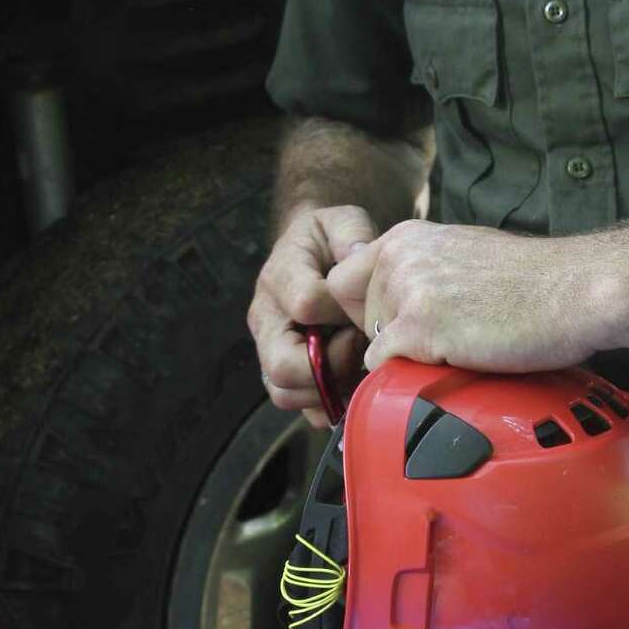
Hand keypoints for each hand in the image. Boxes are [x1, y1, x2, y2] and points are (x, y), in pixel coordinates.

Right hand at [248, 205, 373, 425]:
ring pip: (285, 393)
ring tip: (356, 363)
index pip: (304, 304)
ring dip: (328, 389)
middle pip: (281, 364)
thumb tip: (357, 258)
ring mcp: (271, 351)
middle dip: (329, 364)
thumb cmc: (332, 241)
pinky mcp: (286, 375)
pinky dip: (329, 405)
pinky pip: (300, 408)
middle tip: (358, 345)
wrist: (315, 256)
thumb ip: (351, 232)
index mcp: (280, 278)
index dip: (340, 311)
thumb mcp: (342, 221)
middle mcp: (266, 319)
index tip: (362, 308)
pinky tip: (352, 382)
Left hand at [324, 219, 608, 373]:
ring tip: (461, 347)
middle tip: (446, 339)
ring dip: (409, 358)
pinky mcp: (418, 326)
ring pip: (374, 345)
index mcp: (407, 236)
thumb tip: (398, 309)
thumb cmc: (536, 281)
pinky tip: (455, 361)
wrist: (576, 290)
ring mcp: (405, 289)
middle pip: (359, 319)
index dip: (366, 310)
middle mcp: (398, 256)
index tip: (399, 325)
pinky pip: (384, 367)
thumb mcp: (465, 255)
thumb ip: (424, 271)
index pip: (345, 281)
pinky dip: (412, 376)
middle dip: (392, 338)